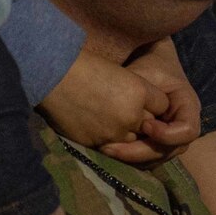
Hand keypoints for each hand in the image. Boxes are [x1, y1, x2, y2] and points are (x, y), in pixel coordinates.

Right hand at [39, 51, 170, 152]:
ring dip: (128, 133)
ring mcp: (114, 132)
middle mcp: (131, 114)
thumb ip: (136, 90)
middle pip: (151, 125)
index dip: (153, 101)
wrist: (53, 75)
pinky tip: (100, 127)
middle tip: (128, 109)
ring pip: (134, 140)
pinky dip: (111, 140)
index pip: (162, 104)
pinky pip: (114, 148)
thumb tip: (145, 107)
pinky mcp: (98, 143)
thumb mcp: (118, 72)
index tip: (142, 97)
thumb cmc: (83, 65)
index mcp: (139, 90)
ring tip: (112, 118)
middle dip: (144, 120)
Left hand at [100, 40, 201, 165]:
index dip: (167, 134)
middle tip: (113, 148)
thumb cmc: (149, 65)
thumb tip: (127, 112)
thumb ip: (140, 92)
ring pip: (157, 157)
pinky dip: (130, 157)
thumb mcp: (146, 73)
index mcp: (188, 106)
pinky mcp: (156, 143)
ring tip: (107, 149)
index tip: (144, 125)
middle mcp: (184, 126)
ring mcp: (171, 137)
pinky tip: (110, 149)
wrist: (150, 62)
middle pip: (170, 150)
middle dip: (141, 152)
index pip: (188, 130)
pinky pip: (148, 157)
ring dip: (133, 158)